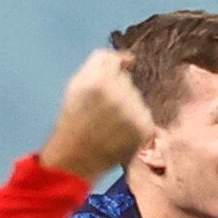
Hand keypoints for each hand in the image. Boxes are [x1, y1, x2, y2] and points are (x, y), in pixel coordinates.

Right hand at [41, 50, 152, 177]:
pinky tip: (120, 133)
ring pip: (137, 97)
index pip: (114, 62)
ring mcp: (135, 112)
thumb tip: (130, 58)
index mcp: (99, 81)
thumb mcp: (76, 84)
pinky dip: (135, 122)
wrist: (76, 159)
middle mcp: (120, 94)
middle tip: (100, 112)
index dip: (105, 76)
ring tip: (110, 124)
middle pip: (127, 81)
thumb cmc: (73, 119)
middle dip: (117, 91)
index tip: (97, 92)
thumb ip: (100, 61)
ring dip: (128, 107)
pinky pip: (145, 115)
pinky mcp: (145, 128)